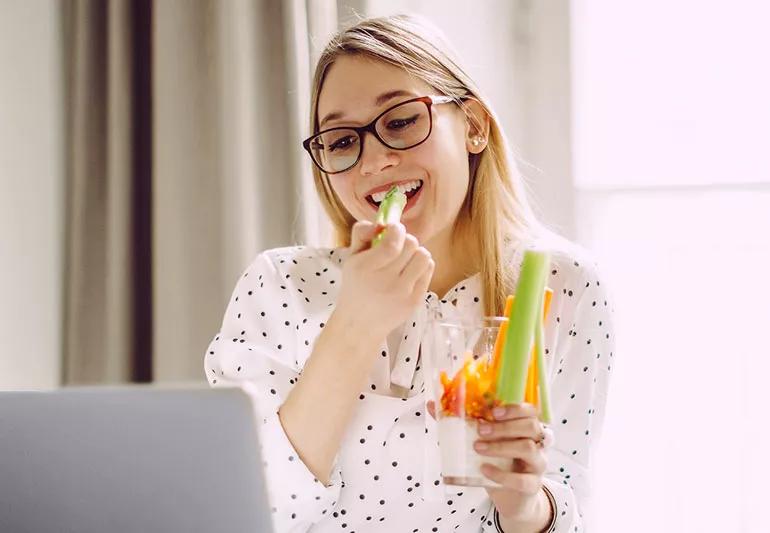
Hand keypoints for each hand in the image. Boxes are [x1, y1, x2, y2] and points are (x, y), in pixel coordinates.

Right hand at [335, 220, 434, 342]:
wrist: (360, 324)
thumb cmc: (356, 286)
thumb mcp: (350, 258)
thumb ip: (362, 233)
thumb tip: (382, 222)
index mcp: (365, 267)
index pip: (392, 243)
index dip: (397, 230)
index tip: (394, 230)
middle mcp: (385, 281)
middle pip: (411, 244)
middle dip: (406, 240)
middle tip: (398, 246)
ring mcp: (402, 293)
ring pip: (424, 256)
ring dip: (416, 253)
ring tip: (406, 259)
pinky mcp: (414, 301)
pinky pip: (428, 270)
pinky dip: (421, 266)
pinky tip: (410, 271)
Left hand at [426, 401, 553, 529]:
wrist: (511, 497)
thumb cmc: (498, 463)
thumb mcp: (482, 441)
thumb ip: (460, 423)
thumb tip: (433, 405)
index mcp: (526, 428)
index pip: (530, 410)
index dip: (515, 408)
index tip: (493, 411)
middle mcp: (537, 443)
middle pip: (530, 426)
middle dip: (504, 426)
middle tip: (480, 430)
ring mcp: (537, 464)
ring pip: (528, 448)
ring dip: (501, 446)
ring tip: (478, 448)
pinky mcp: (533, 486)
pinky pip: (522, 480)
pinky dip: (502, 474)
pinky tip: (485, 470)